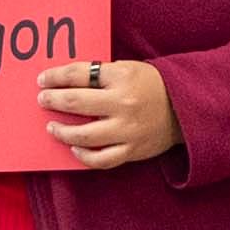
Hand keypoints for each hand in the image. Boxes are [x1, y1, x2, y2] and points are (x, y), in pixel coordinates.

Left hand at [36, 59, 178, 170]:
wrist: (186, 108)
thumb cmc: (152, 85)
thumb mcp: (128, 69)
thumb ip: (101, 75)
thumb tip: (66, 82)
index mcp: (121, 77)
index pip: (78, 74)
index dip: (55, 77)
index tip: (43, 80)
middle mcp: (123, 103)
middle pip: (75, 102)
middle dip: (53, 100)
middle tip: (43, 100)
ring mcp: (127, 129)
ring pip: (83, 135)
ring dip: (61, 131)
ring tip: (52, 127)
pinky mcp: (132, 150)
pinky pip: (101, 159)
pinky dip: (84, 156)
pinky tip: (74, 148)